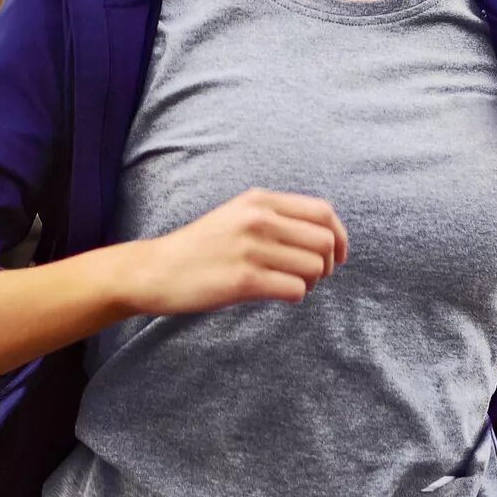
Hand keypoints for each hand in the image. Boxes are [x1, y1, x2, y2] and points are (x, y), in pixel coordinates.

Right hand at [123, 188, 349, 316]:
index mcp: (259, 200)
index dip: (340, 236)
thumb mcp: (237, 216)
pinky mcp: (244, 280)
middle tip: (311, 276)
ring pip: (314, 267)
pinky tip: (277, 294)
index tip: (338, 256)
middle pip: (324, 241)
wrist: (156, 270)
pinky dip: (295, 296)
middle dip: (327, 264)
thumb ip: (275, 218)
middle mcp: (258, 219)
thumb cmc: (201, 248)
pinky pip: (295, 289)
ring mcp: (251, 249)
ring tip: (288, 284)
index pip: (323, 212)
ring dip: (309, 282)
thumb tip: (324, 237)